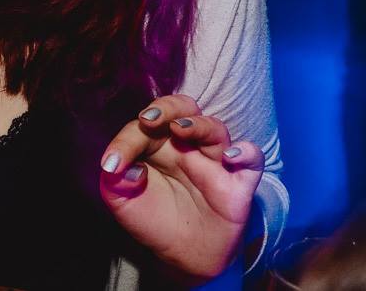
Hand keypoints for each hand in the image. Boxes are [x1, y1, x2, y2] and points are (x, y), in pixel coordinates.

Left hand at [98, 95, 262, 281]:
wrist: (184, 257)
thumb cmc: (153, 219)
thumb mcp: (123, 202)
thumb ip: (115, 182)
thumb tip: (122, 167)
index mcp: (157, 144)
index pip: (144, 128)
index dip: (126, 140)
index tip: (112, 165)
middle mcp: (187, 146)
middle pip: (184, 109)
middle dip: (167, 107)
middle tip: (148, 118)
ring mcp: (214, 162)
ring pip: (215, 129)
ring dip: (199, 125)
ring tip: (180, 130)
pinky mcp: (239, 184)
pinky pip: (253, 160)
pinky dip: (247, 152)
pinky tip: (231, 157)